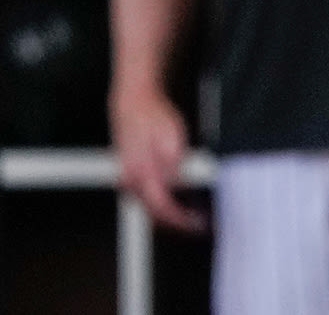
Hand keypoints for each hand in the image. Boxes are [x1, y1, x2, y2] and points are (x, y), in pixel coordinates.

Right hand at [112, 84, 204, 231]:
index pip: (161, 208)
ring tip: (194, 216)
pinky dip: (163, 205)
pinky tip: (180, 203)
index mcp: (141, 172)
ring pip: (149, 209)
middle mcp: (130, 181)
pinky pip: (146, 199)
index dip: (182, 220)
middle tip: (200, 224)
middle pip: (154, 214)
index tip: (199, 224)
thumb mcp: (173, 137)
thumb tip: (179, 186)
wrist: (133, 104)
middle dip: (178, 223)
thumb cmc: (154, 118)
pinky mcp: (130, 178)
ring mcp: (128, 180)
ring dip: (171, 216)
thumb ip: (174, 164)